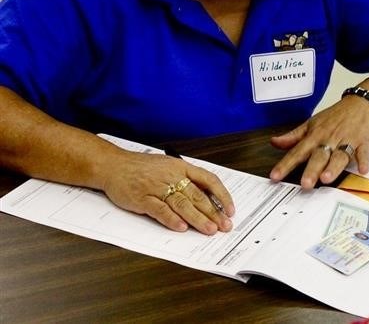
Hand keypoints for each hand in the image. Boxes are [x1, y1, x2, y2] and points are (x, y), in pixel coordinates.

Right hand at [101, 151, 234, 234]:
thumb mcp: (168, 166)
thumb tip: (207, 198)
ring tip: (209, 230)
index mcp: (181, 167)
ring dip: (198, 218)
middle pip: (197, 196)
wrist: (112, 165)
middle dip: (214, 213)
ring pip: (182, 204)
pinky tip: (182, 228)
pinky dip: (171, 219)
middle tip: (224, 226)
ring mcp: (157, 187)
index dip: (222, 195)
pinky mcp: (142, 198)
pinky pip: (160, 210)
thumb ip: (185, 179)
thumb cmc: (141, 167)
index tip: (230, 209)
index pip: (209, 180)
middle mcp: (172, 176)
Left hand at [269, 96, 368, 188]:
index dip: (285, 164)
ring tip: (326, 178)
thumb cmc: (336, 116)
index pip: (297, 151)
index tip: (275, 177)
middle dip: (311, 170)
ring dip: (333, 167)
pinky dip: (364, 160)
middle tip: (305, 184)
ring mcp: (347, 140)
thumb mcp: (312, 123)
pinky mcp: (364, 142)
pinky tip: (363, 170)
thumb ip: (294, 136)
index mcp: (315, 135)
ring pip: (339, 155)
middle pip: (319, 156)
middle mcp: (330, 139)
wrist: (361, 103)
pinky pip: (364, 152)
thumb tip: (274, 142)